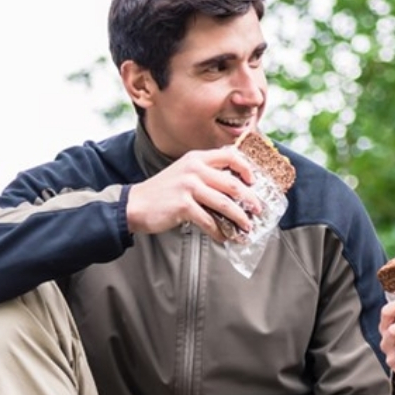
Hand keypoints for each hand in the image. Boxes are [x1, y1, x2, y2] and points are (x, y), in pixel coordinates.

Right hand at [125, 145, 261, 238]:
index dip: (246, 168)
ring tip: (246, 227)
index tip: (254, 181)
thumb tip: (233, 190)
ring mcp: (188, 187)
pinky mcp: (183, 205)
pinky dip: (220, 232)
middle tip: (258, 210)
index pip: (230, 156)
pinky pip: (209, 221)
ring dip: (239, 218)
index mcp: (196, 158)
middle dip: (250, 200)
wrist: (136, 204)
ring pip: (225, 204)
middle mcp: (194, 169)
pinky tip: (224, 238)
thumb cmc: (162, 192)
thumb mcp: (183, 173)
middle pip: (232, 183)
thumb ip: (205, 175)